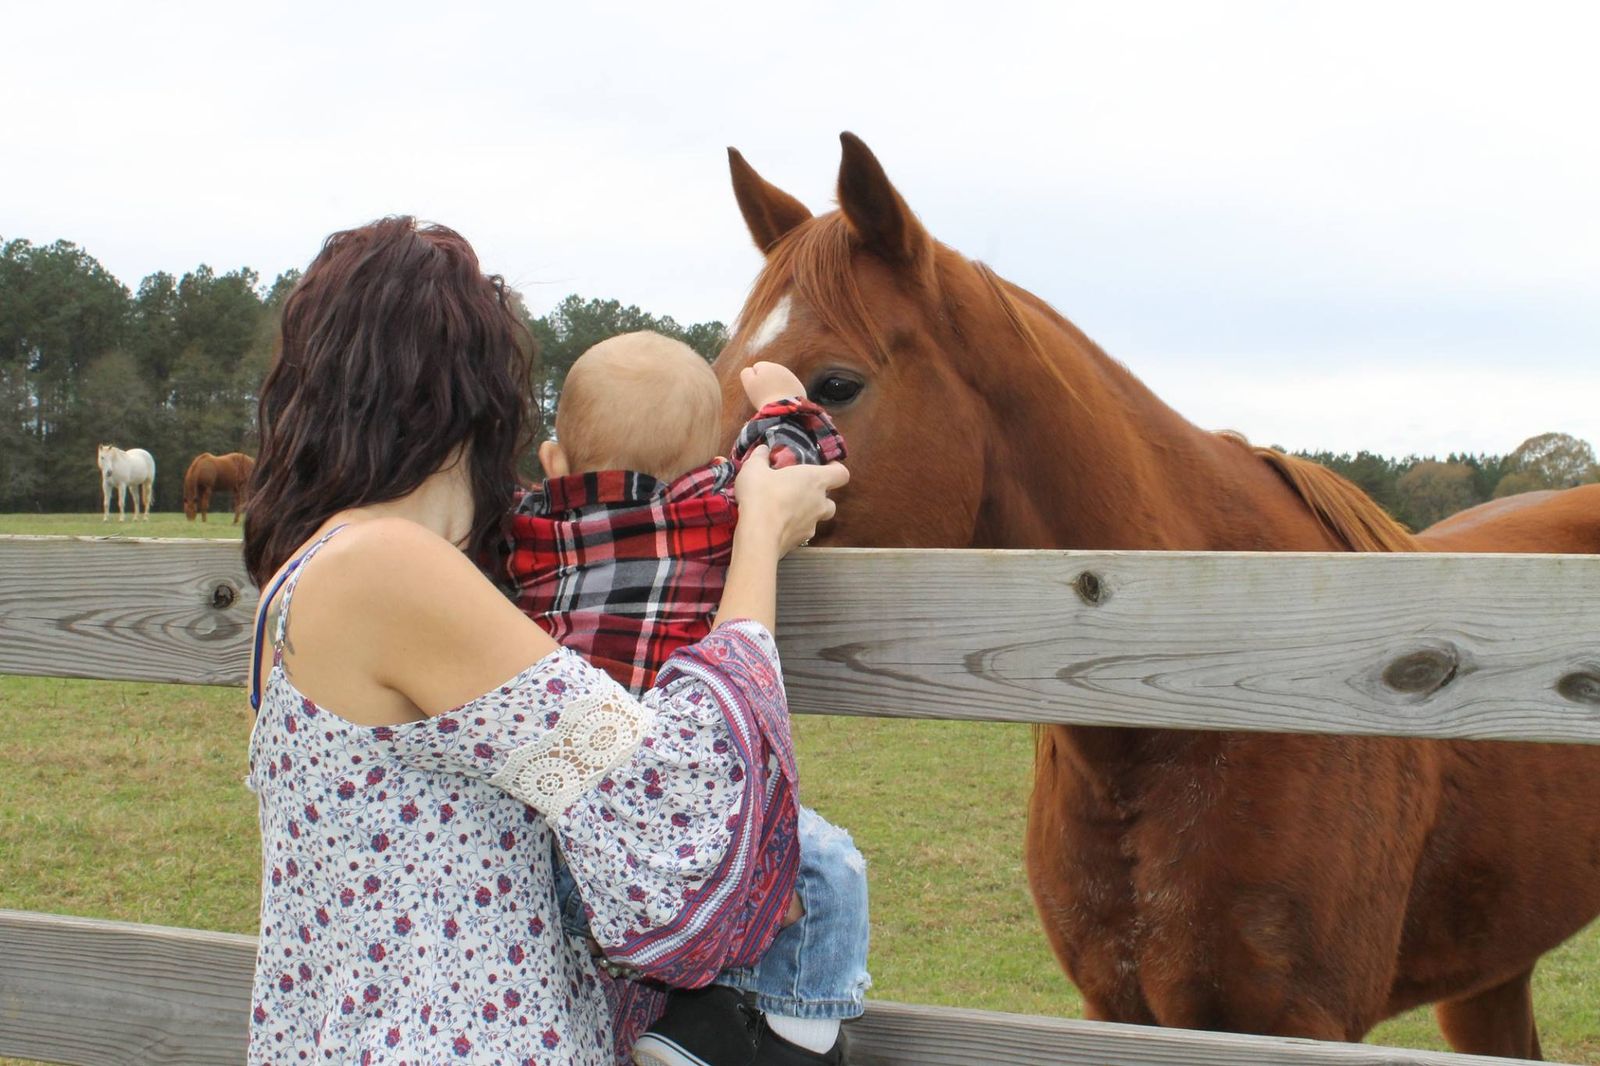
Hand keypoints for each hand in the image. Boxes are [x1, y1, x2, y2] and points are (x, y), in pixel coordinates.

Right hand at [732, 445, 847, 554]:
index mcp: (815, 479)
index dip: (835, 470)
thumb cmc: (761, 495)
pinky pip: (803, 532)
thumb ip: (760, 457)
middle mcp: (819, 503)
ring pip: (818, 518)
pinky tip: (777, 525)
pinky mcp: (801, 541)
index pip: (841, 474)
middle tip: (801, 491)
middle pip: (831, 500)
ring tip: (787, 510)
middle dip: (820, 497)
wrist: (757, 535)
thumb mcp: (754, 469)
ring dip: (808, 513)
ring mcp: (812, 524)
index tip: (824, 467)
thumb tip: (763, 450)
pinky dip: (794, 528)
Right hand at [740, 361, 806, 407]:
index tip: (756, 389)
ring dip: (776, 388)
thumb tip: (751, 370)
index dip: (754, 379)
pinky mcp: (799, 388)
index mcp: (768, 365)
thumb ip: (746, 373)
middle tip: (764, 396)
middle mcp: (782, 369)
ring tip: (773, 400)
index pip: (757, 368)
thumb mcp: (749, 384)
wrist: (784, 408)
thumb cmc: (763, 396)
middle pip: (769, 375)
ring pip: (779, 382)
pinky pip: (788, 391)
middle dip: (766, 382)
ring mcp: (792, 378)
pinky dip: (785, 395)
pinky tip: (783, 402)